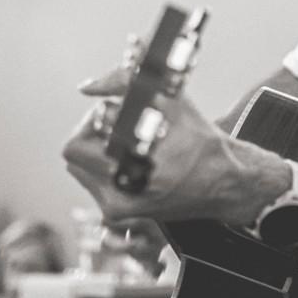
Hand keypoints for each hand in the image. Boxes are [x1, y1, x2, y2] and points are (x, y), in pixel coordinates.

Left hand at [62, 59, 283, 224]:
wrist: (223, 184)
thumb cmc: (199, 139)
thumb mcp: (170, 100)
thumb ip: (125, 82)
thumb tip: (87, 87)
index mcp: (135, 170)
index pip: (81, 140)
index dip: (96, 119)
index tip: (114, 111)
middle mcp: (122, 196)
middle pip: (74, 153)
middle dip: (91, 132)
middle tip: (117, 124)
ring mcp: (117, 210)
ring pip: (79, 167)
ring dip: (95, 148)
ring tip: (126, 141)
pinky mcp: (118, 214)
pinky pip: (92, 181)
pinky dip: (104, 164)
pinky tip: (130, 158)